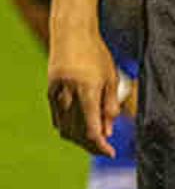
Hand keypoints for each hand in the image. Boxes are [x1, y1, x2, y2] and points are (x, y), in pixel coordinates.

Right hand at [47, 29, 121, 155]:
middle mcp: (68, 94)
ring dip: (79, 139)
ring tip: (95, 141)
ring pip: (65, 128)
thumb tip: (108, 132)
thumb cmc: (97, 55)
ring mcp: (56, 94)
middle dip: (91, 145)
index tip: (111, 153)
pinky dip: (68, 127)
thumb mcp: (111, 78)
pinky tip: (79, 129)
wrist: (71, 35)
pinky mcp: (49, 93)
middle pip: (76, 132)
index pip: (91, 128)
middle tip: (105, 150)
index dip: (101, 145)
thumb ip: (110, 105)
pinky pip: (57, 118)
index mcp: (87, 89)